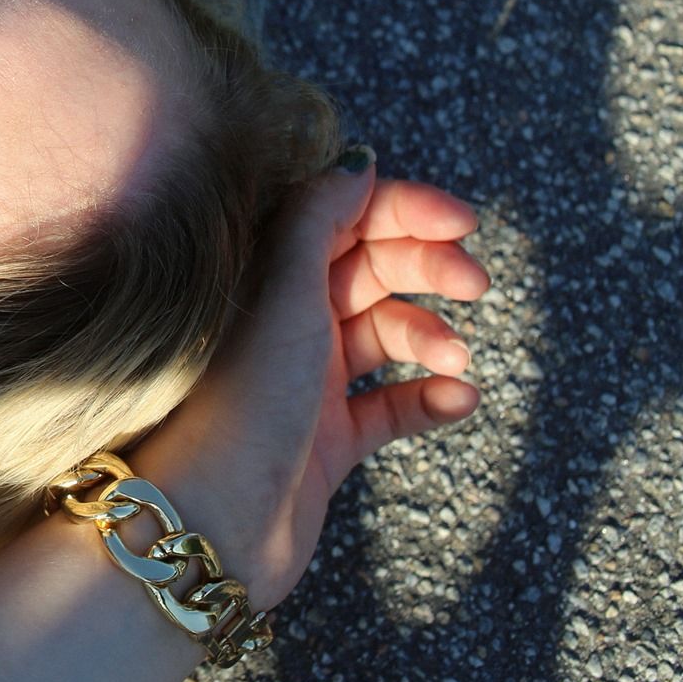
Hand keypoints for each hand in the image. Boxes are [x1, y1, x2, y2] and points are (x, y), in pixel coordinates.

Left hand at [130, 153, 487, 611]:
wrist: (208, 522)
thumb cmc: (238, 400)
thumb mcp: (283, 294)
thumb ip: (319, 218)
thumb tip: (359, 159)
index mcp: (261, 277)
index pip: (339, 218)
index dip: (402, 209)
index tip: (462, 219)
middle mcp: (281, 321)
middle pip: (368, 270)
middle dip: (426, 267)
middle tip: (474, 283)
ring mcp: (306, 382)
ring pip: (386, 336)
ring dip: (430, 337)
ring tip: (455, 358)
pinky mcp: (328, 441)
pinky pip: (393, 406)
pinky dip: (430, 398)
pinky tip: (457, 399)